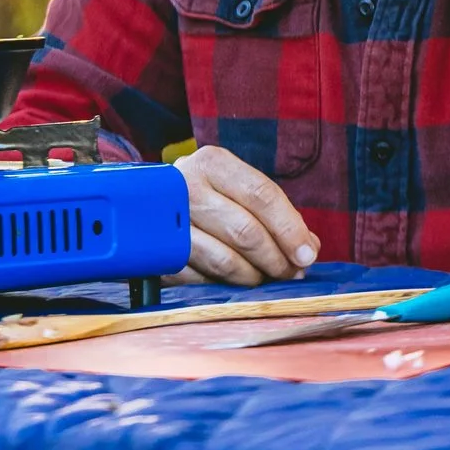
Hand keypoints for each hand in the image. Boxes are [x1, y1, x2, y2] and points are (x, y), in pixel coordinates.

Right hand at [171, 145, 320, 285]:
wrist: (142, 202)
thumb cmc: (206, 195)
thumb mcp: (236, 189)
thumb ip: (273, 213)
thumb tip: (308, 249)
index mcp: (213, 163)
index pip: (262, 195)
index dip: (290, 228)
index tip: (307, 254)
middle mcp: (187, 187)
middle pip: (245, 231)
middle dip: (276, 258)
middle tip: (292, 273)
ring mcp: (167, 221)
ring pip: (224, 260)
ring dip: (254, 277)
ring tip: (266, 279)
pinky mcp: (157, 254)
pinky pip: (200, 279)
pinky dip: (223, 286)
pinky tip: (234, 282)